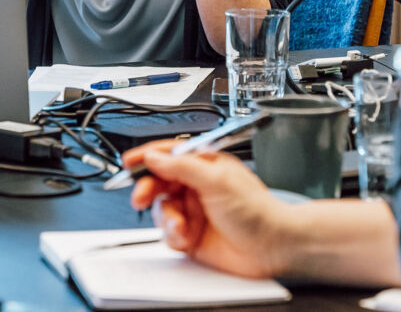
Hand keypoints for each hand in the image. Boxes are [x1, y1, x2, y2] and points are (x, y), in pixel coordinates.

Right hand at [126, 139, 288, 278]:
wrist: (271, 247)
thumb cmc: (257, 210)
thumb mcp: (217, 181)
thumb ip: (182, 166)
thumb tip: (155, 156)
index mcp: (205, 165)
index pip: (170, 154)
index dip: (148, 157)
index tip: (129, 162)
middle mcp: (197, 186)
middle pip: (159, 182)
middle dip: (148, 189)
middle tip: (141, 197)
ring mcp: (194, 210)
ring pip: (161, 209)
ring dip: (167, 218)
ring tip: (181, 225)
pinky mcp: (191, 235)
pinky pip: (168, 233)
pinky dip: (174, 236)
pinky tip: (187, 237)